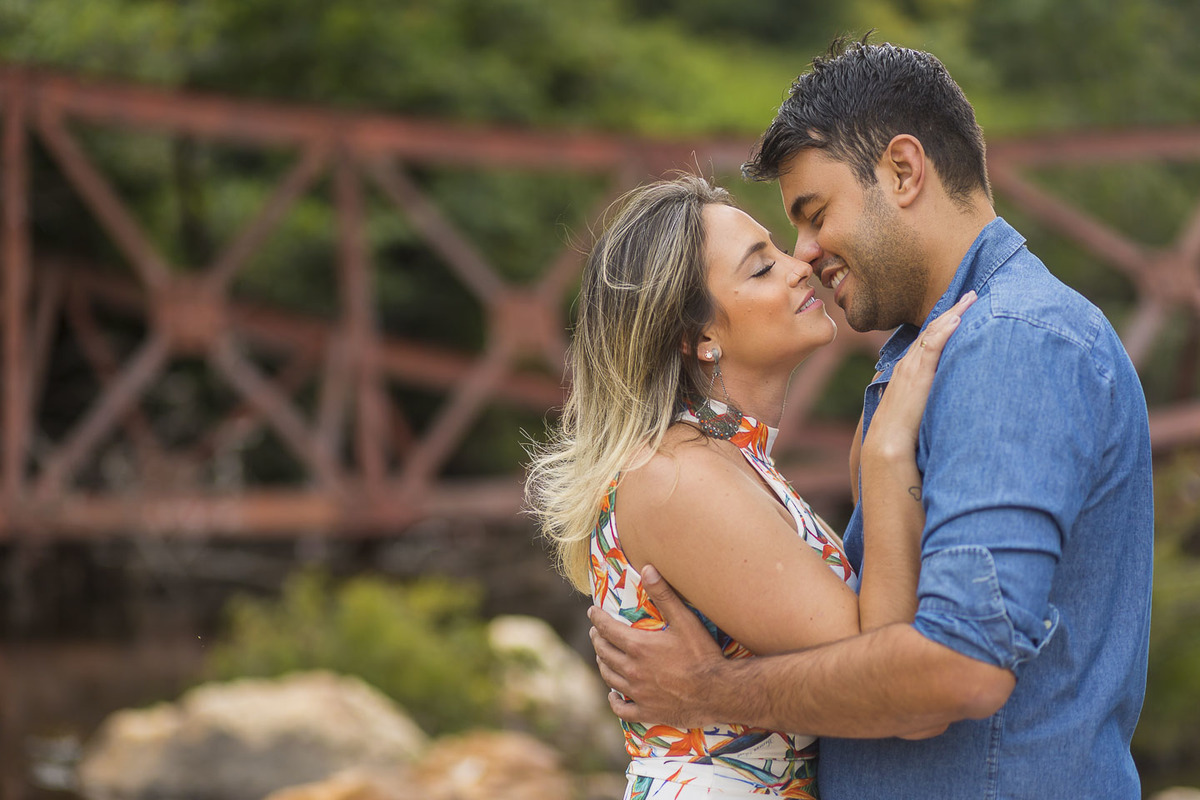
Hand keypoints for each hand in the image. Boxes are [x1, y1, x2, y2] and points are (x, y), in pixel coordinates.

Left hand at [588, 565, 726, 727]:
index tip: (592, 611)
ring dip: (603, 663)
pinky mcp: (646, 711)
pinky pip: (621, 708)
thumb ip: (664, 595)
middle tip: (596, 632)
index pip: (607, 629)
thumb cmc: (702, 654)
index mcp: (638, 646)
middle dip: (597, 639)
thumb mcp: (685, 620)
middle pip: (604, 652)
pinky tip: (614, 694)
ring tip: (603, 655)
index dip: (597, 618)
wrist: (718, 693)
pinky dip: (614, 700)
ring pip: (609, 677)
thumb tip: (647, 569)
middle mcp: (632, 670)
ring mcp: (637, 693)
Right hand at [865, 291, 975, 458]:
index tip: (960, 309)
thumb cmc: (903, 431)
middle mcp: (908, 364)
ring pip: (933, 332)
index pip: (927, 339)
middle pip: (932, 329)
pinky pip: (931, 346)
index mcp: (907, 370)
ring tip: (970, 299)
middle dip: (952, 310)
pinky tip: (957, 319)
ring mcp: (911, 367)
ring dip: (952, 314)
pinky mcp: (917, 375)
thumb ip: (926, 395)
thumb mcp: (916, 406)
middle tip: (971, 294)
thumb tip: (942, 394)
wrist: (888, 442)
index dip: (944, 322)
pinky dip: (944, 331)